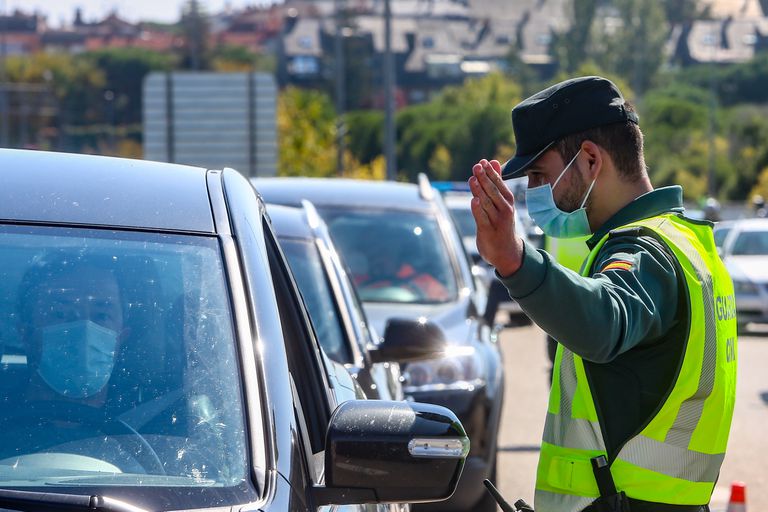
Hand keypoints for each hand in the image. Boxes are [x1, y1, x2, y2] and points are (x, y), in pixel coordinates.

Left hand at [468, 159, 523, 276]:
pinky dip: (478, 209)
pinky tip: (474, 200)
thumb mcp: (501, 202)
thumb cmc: (501, 223)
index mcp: (507, 201)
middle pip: (493, 192)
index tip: (483, 162)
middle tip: (477, 166)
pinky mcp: (488, 231)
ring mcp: (497, 221)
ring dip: (480, 191)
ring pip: (487, 203)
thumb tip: (492, 161)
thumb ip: (496, 182)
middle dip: (484, 178)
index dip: (491, 173)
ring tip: (473, 179)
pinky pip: (482, 218)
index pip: (499, 184)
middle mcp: (505, 210)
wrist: (506, 252)